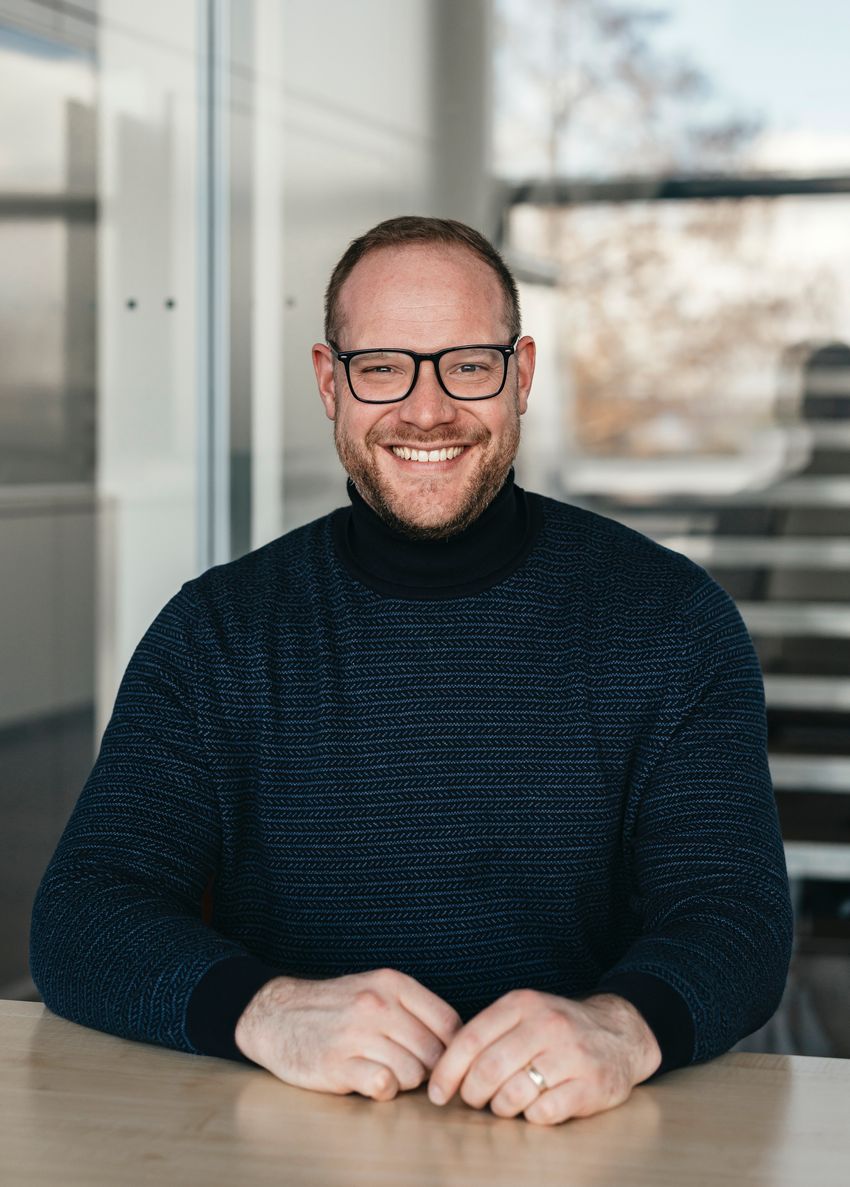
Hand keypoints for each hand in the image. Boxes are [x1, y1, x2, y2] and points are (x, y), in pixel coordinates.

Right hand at [234, 967, 461, 1100]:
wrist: (276, 1014)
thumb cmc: (335, 1006)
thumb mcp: (375, 989)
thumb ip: (413, 1008)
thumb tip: (456, 1042)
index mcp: (392, 983)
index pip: (449, 1022)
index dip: (452, 1048)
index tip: (441, 1059)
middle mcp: (377, 1005)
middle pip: (434, 1053)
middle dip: (428, 1069)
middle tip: (408, 1069)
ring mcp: (356, 1034)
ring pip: (413, 1073)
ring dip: (404, 1081)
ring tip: (385, 1072)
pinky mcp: (336, 1064)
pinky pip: (383, 1086)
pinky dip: (383, 1090)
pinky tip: (369, 1081)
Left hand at [427, 990, 660, 1125]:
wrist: (619, 1033)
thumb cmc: (558, 1030)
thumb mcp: (524, 1014)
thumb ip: (489, 1034)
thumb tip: (444, 1069)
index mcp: (522, 1004)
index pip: (471, 1039)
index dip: (447, 1070)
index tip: (437, 1093)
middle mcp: (546, 1025)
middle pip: (488, 1070)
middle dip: (471, 1094)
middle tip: (473, 1100)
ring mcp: (571, 1055)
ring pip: (513, 1094)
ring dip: (500, 1108)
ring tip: (505, 1104)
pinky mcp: (590, 1085)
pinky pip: (544, 1113)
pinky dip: (531, 1117)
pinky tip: (535, 1107)